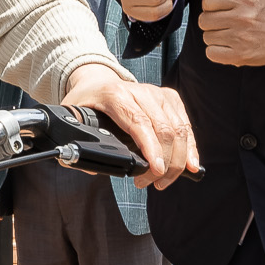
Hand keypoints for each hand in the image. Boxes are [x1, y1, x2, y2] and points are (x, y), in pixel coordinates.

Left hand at [62, 63, 199, 188]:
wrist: (98, 81)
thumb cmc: (88, 102)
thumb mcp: (73, 116)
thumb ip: (78, 141)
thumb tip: (92, 168)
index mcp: (116, 95)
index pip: (139, 123)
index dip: (151, 148)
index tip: (155, 170)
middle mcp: (141, 91)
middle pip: (164, 130)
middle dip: (164, 163)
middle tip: (153, 183)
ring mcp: (159, 94)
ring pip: (179, 129)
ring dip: (177, 160)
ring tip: (163, 181)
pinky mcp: (171, 99)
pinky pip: (186, 126)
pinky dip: (190, 148)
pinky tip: (190, 166)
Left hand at [196, 0, 264, 67]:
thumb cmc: (263, 12)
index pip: (207, 0)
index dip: (211, 4)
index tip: (221, 8)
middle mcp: (242, 18)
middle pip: (204, 20)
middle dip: (212, 21)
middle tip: (226, 22)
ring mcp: (240, 38)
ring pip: (206, 37)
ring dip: (215, 36)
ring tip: (230, 33)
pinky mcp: (239, 56)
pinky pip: (211, 53)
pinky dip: (216, 51)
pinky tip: (228, 46)